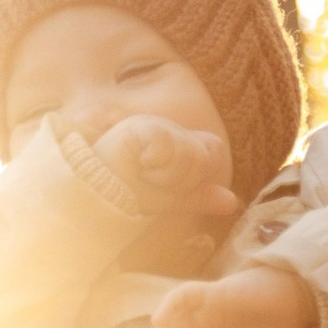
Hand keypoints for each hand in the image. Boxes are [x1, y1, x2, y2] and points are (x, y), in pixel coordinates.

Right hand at [78, 111, 236, 224]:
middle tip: (155, 180)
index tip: (170, 186)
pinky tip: (137, 165)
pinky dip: (157, 164)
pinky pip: (169, 146)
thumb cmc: (128, 197)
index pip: (212, 149)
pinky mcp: (142, 127)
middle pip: (206, 153)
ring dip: (169, 175)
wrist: (95, 198)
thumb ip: (200, 196)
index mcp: (177, 140)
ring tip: (144, 174)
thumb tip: (232, 202)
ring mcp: (155, 124)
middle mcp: (169, 128)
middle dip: (184, 178)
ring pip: (191, 153)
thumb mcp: (172, 198)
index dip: (199, 174)